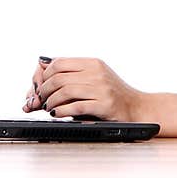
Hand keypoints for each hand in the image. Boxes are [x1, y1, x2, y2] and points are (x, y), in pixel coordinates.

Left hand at [21, 56, 144, 121]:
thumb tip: (41, 68)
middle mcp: (97, 73)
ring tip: (48, 107)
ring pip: (64, 91)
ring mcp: (101, 88)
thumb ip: (73, 73)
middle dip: (43, 90)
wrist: (137, 107)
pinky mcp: (104, 105)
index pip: (59, 62)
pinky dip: (61, 111)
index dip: (44, 74)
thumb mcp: (95, 76)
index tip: (39, 85)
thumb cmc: (113, 93)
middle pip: (58, 77)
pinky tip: (57, 114)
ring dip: (50, 102)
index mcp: (93, 63)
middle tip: (40, 99)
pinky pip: (75, 106)